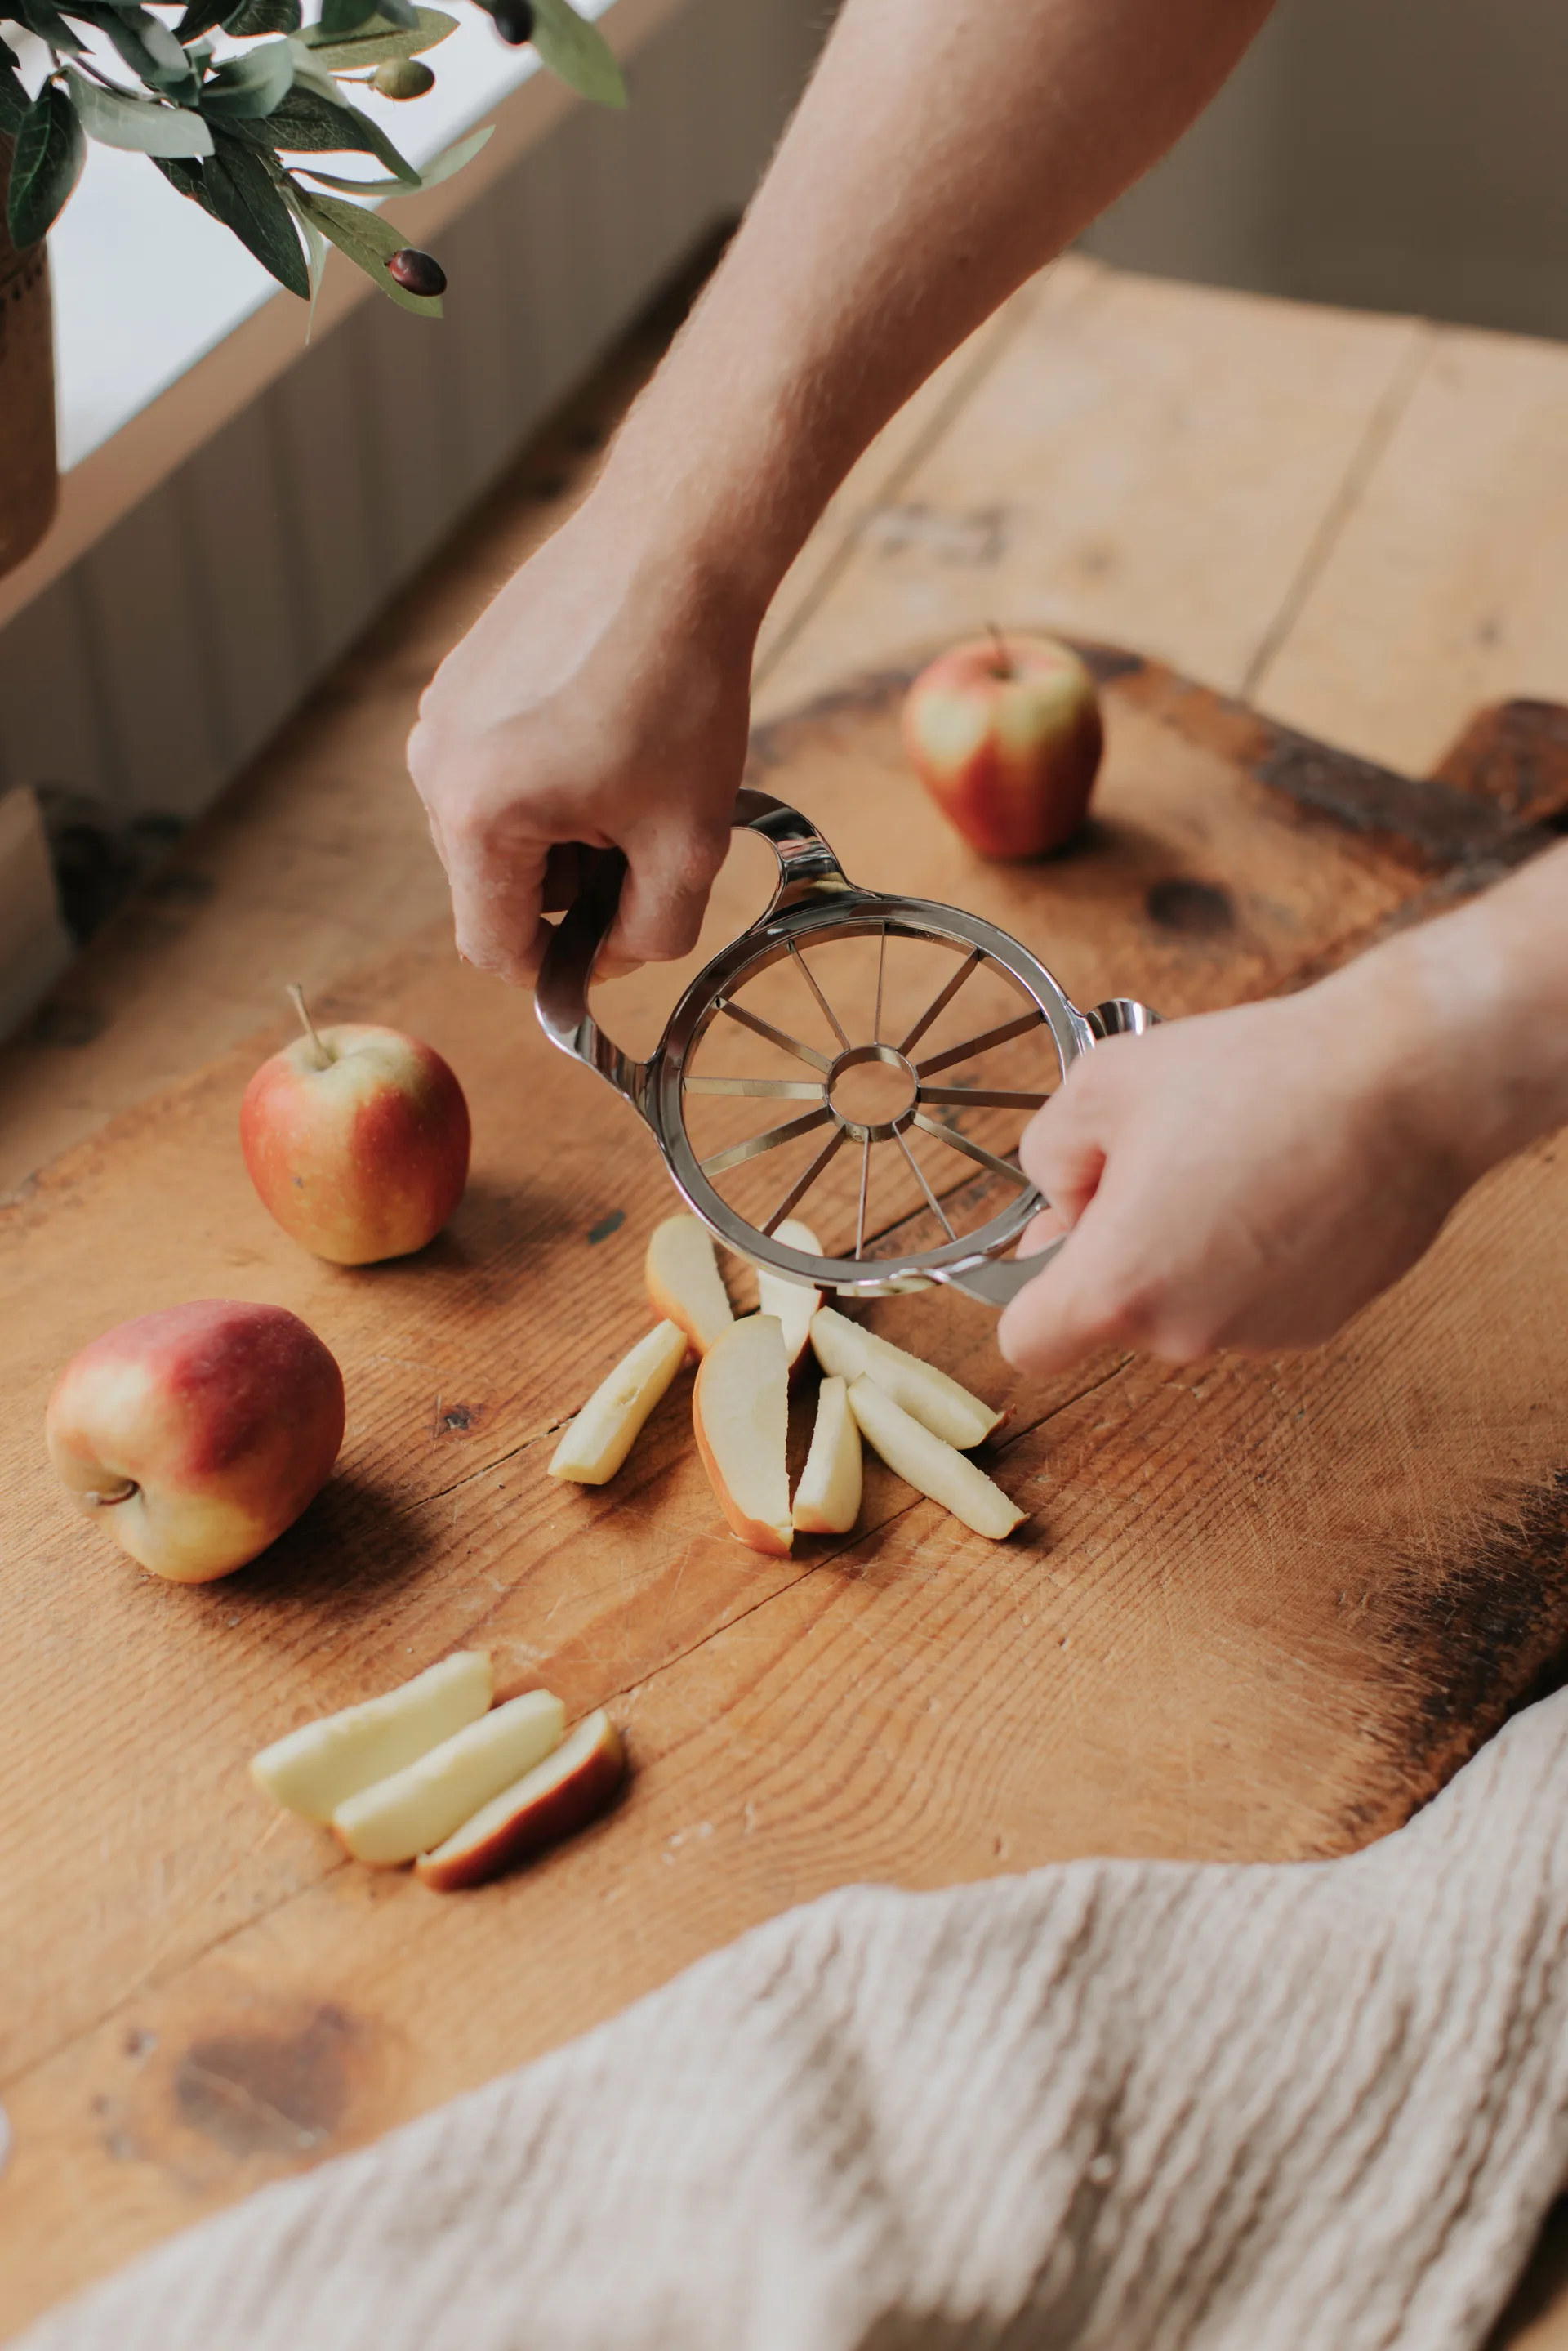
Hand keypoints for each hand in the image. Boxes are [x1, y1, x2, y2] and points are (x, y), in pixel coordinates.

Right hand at [407, 490, 759, 986]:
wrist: (674, 549)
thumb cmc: (681, 688)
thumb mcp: (687, 842)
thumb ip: (647, 933)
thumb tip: (610, 960)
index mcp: (476, 817)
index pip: (493, 948)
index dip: (558, 966)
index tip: (612, 939)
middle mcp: (434, 766)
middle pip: (492, 884)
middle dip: (565, 884)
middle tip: (642, 833)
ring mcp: (439, 715)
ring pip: (495, 824)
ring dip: (559, 827)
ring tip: (629, 770)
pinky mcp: (458, 676)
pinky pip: (495, 763)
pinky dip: (547, 771)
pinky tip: (607, 724)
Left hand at [997, 976, 1473, 1377]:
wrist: (1403, 1080)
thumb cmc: (1257, 1076)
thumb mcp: (1101, 1083)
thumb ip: (1048, 1154)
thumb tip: (1063, 1199)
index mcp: (1119, 1287)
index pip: (1030, 1345)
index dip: (1032, 1288)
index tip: (1064, 1231)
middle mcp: (1185, 1333)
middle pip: (1116, 1315)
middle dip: (1121, 1247)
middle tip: (1162, 1156)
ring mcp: (1260, 1335)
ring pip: (1188, 1305)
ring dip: (1192, 1248)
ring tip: (1237, 1157)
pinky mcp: (1320, 1323)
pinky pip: (1253, 1298)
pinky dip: (1255, 1255)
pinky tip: (1286, 1181)